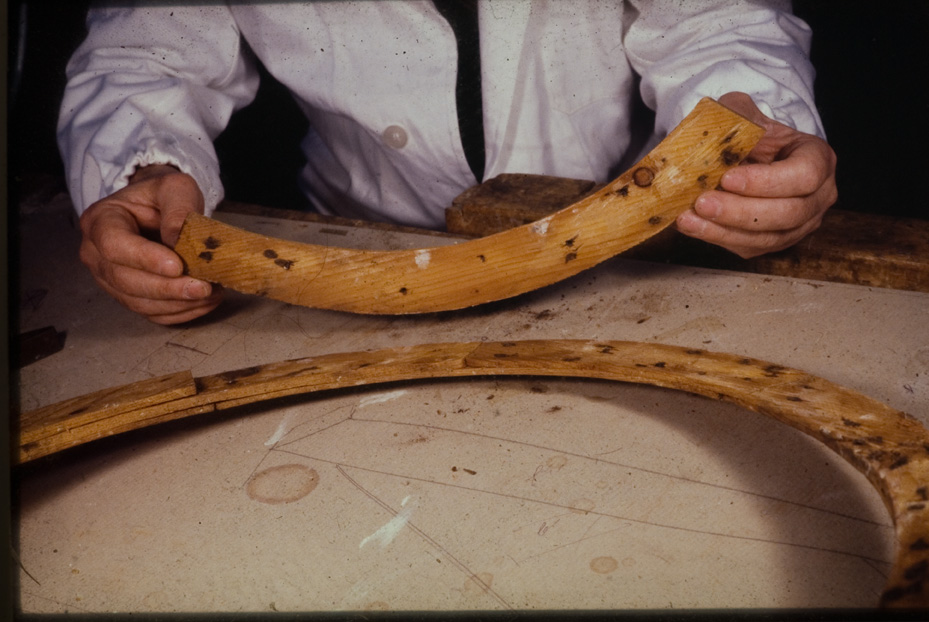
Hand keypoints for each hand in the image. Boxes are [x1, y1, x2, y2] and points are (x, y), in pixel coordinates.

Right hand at [78, 165, 222, 323]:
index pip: (115, 245)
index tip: (177, 266)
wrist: (159, 209)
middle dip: (167, 288)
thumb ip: (178, 208)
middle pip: (125, 280)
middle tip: (203, 287)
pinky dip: (180, 313)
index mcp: (100, 220)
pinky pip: (151, 313)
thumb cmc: (164, 197)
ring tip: (211, 293)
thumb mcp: (175, 187)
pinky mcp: (129, 296)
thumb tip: (178, 240)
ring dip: (177, 304)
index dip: (145, 259)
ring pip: (138, 302)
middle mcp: (96, 254)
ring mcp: (109, 279)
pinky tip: (204, 303)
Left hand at [676, 91, 837, 257]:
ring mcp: (800, 224)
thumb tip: (711, 134)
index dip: (766, 181)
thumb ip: (735, 117)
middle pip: (788, 213)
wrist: (748, 154)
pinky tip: (692, 226)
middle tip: (703, 203)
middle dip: (741, 211)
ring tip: (689, 219)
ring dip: (724, 230)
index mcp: (818, 158)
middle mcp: (818, 196)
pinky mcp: (774, 241)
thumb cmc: (750, 133)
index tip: (727, 178)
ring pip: (768, 238)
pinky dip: (718, 238)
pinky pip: (749, 247)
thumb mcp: (745, 114)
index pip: (804, 176)